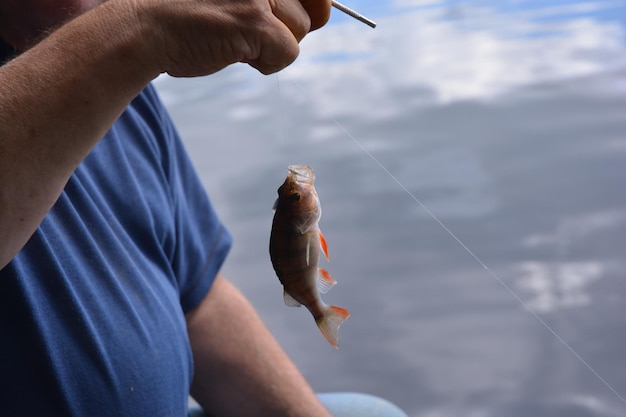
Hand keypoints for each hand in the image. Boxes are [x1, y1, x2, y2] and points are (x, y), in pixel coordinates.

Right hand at [132, 0, 331, 75]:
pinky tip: (236, 53)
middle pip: (316, 5)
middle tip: (255, 26)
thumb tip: (325, 7)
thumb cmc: (191, 10)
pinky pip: (289, 53)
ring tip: (235, 36)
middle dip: (292, 24)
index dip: (312, 3)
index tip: (305, 11)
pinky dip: (267, 63)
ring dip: (273, 43)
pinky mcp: (255, 21)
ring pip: (301, 31)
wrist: (147, 27)